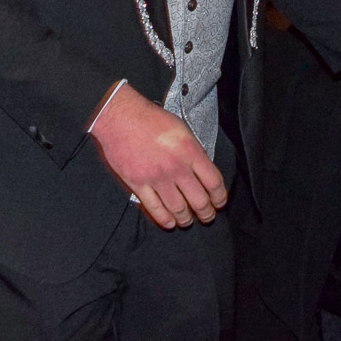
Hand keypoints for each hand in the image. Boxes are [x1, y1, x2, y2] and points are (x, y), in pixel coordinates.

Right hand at [90, 85, 226, 228]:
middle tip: (208, 217)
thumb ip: (194, 151)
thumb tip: (203, 170)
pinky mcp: (138, 184)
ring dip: (186, 219)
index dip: (220, 196)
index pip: (213, 182)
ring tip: (188, 221)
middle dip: (207, 213)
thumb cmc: (151, 119)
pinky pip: (154, 208)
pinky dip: (164, 219)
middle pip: (199, 200)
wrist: (121, 117)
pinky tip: (170, 222)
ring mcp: (157, 177)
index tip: (220, 202)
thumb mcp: (183, 129)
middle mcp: (176, 167)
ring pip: (178, 208)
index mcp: (190, 151)